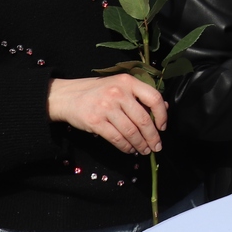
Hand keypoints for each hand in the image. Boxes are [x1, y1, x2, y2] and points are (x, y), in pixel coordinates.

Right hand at [47, 74, 166, 154]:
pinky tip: (130, 149)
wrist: (67, 96)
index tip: (163, 127)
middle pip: (143, 119)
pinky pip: (116, 138)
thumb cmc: (98, 92)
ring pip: (131, 131)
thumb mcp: (120, 86)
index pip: (154, 98)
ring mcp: (106, 107)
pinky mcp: (96, 121)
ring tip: (144, 150)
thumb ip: (140, 95)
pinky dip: (126, 147)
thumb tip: (164, 108)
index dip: (162, 115)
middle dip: (152, 137)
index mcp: (128, 82)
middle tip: (156, 146)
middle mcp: (118, 93)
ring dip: (140, 144)